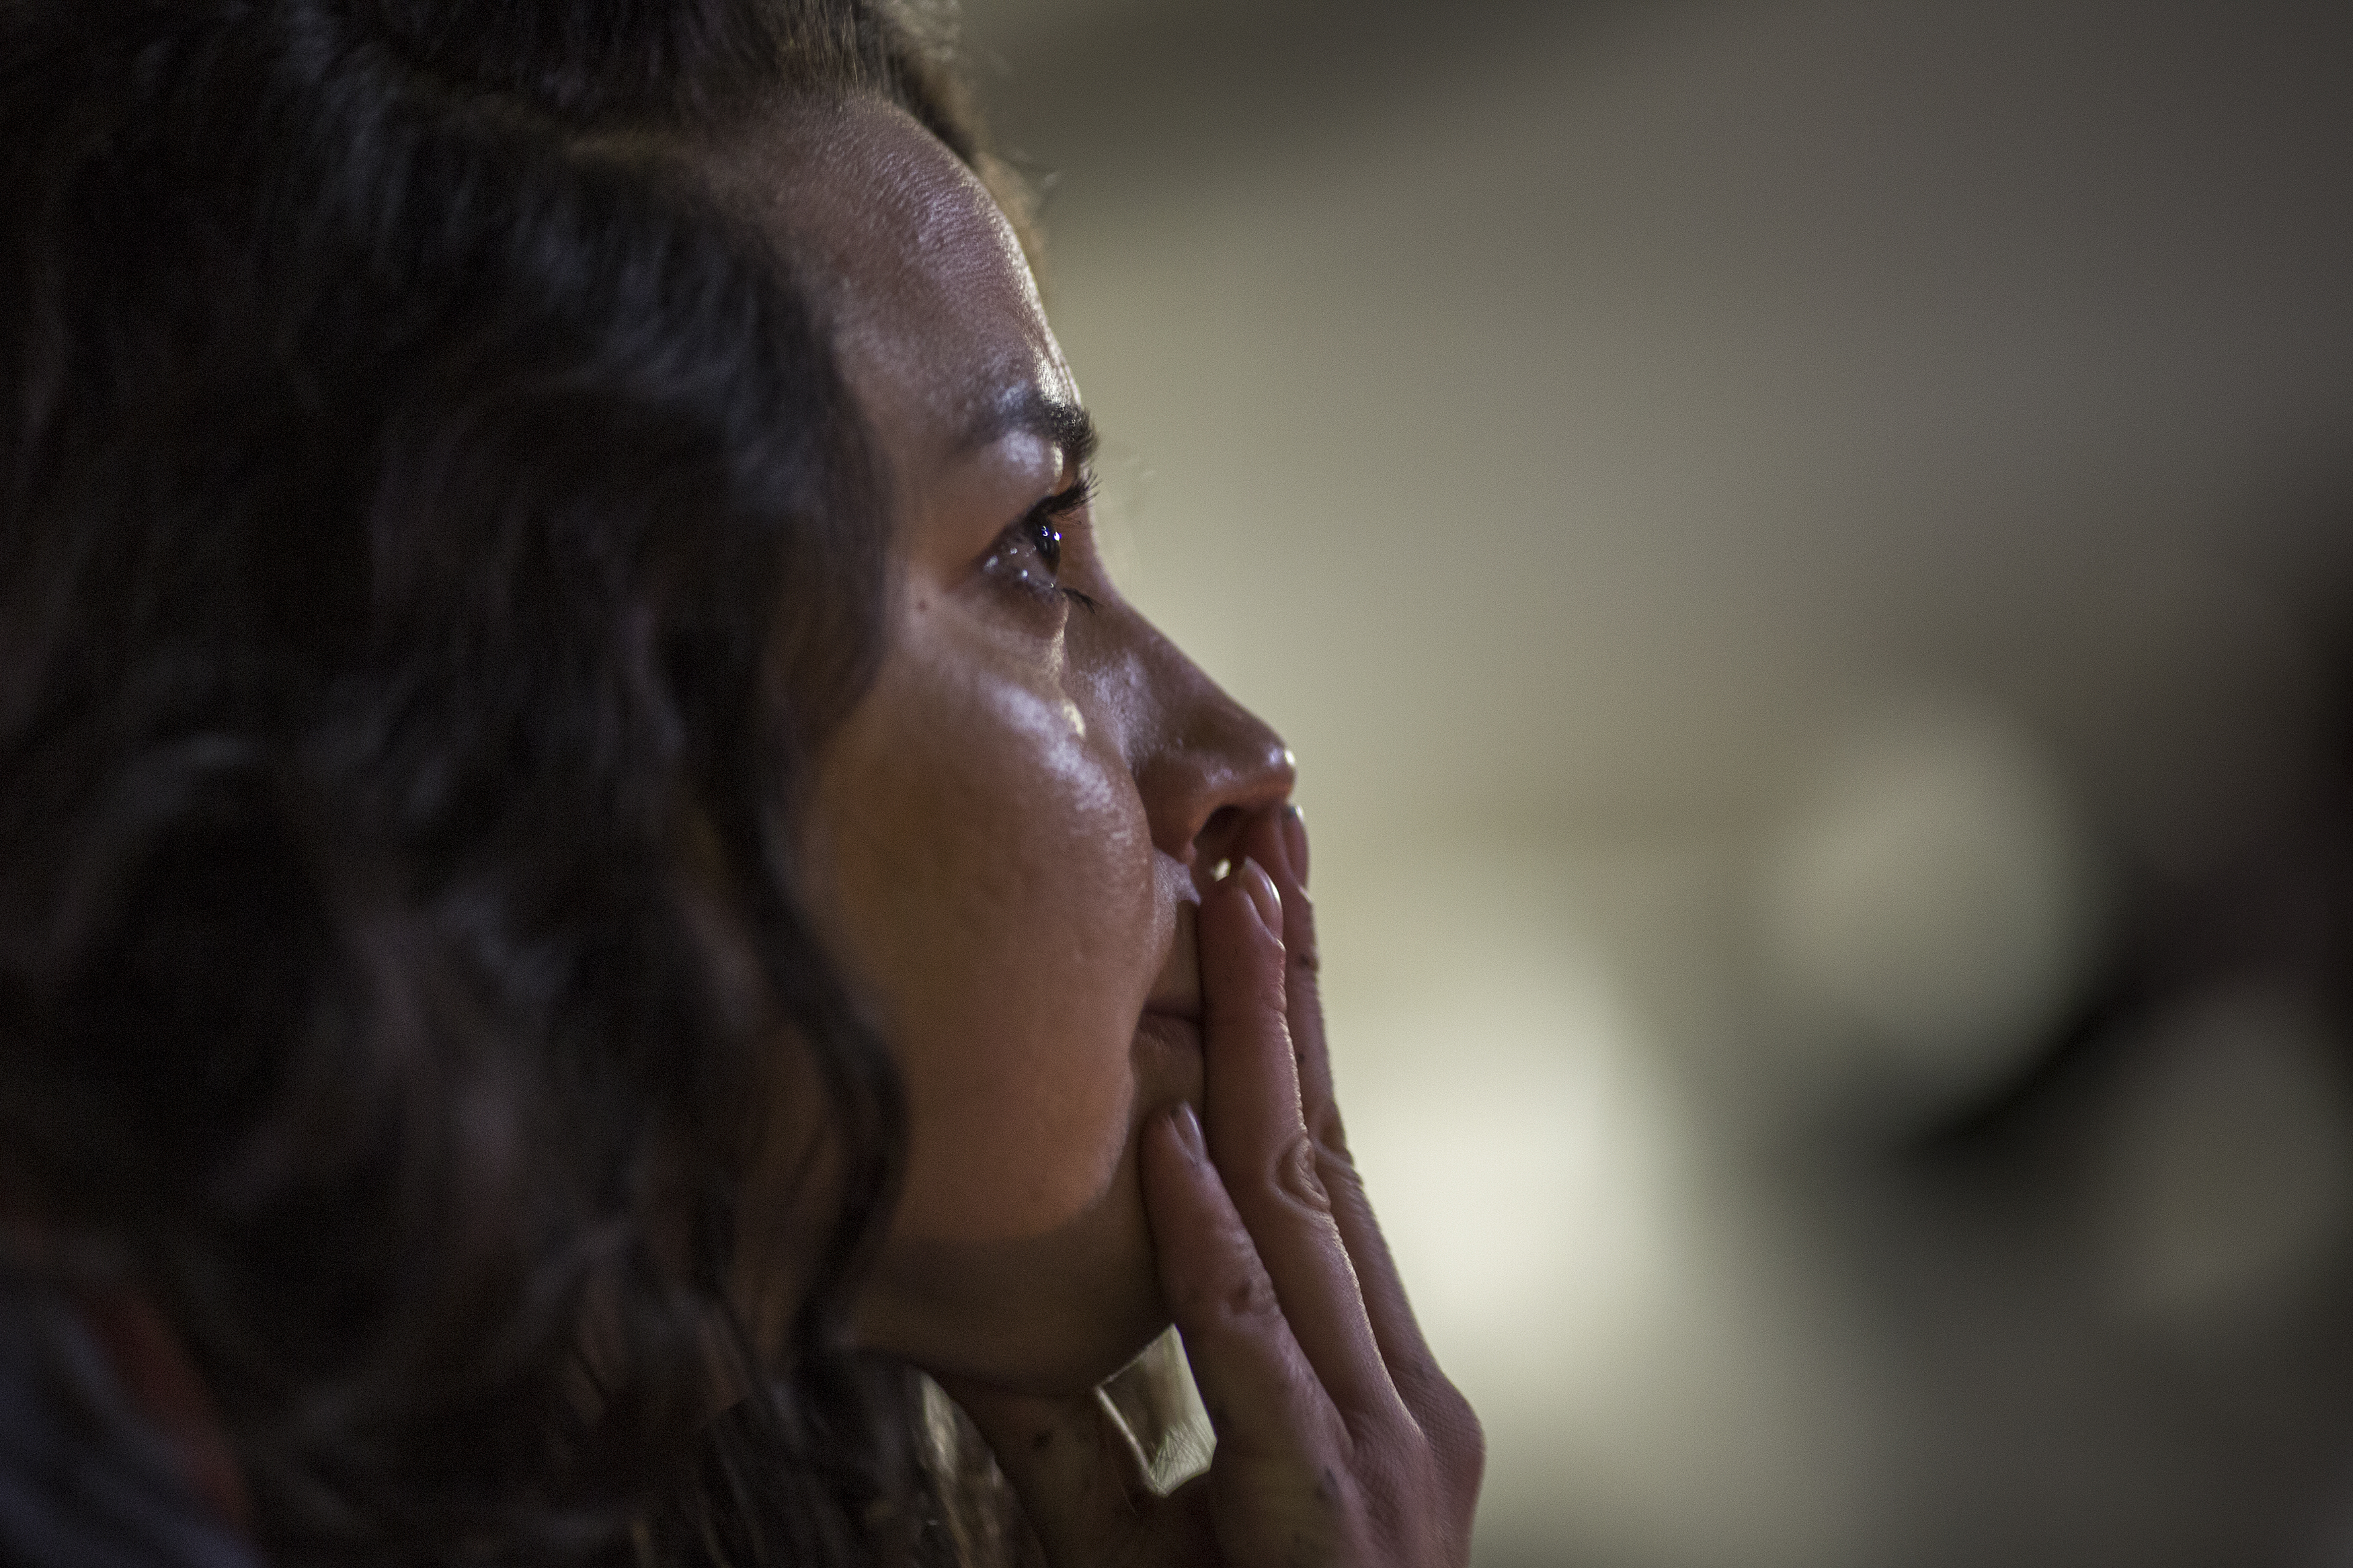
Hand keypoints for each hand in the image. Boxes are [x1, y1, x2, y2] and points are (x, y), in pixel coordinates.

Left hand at [948, 807, 1483, 1566]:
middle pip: (1325, 1159)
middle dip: (1286, 996)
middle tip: (1259, 841)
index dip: (1285, 1031)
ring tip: (1226, 922)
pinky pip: (1261, 1371)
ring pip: (1311, 1226)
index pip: (1319, 1174)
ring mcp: (1391, 1460)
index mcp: (1374, 1385)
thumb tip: (996, 1323)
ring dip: (1257, 1066)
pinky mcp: (1339, 1525)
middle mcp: (1407, 1399)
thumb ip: (1089, 1425)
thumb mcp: (1133, 1533)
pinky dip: (1214, 1260)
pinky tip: (1172, 1154)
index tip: (1252, 899)